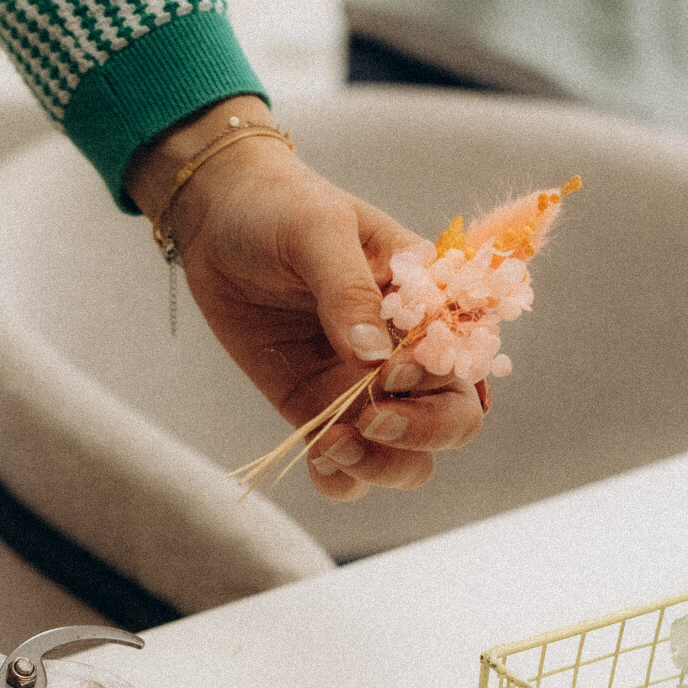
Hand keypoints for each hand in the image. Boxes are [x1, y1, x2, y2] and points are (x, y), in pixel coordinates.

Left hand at [126, 99, 486, 502]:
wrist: (219, 219)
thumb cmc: (282, 207)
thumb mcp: (318, 229)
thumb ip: (348, 289)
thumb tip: (373, 357)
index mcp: (430, 298)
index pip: (468, 354)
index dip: (443, 377)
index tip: (391, 372)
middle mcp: (409, 350)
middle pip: (456, 418)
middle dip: (425, 432)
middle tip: (373, 419)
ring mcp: (366, 387)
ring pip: (411, 456)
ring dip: (387, 465)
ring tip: (335, 446)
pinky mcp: (320, 408)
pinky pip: (349, 465)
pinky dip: (344, 479)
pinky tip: (319, 459)